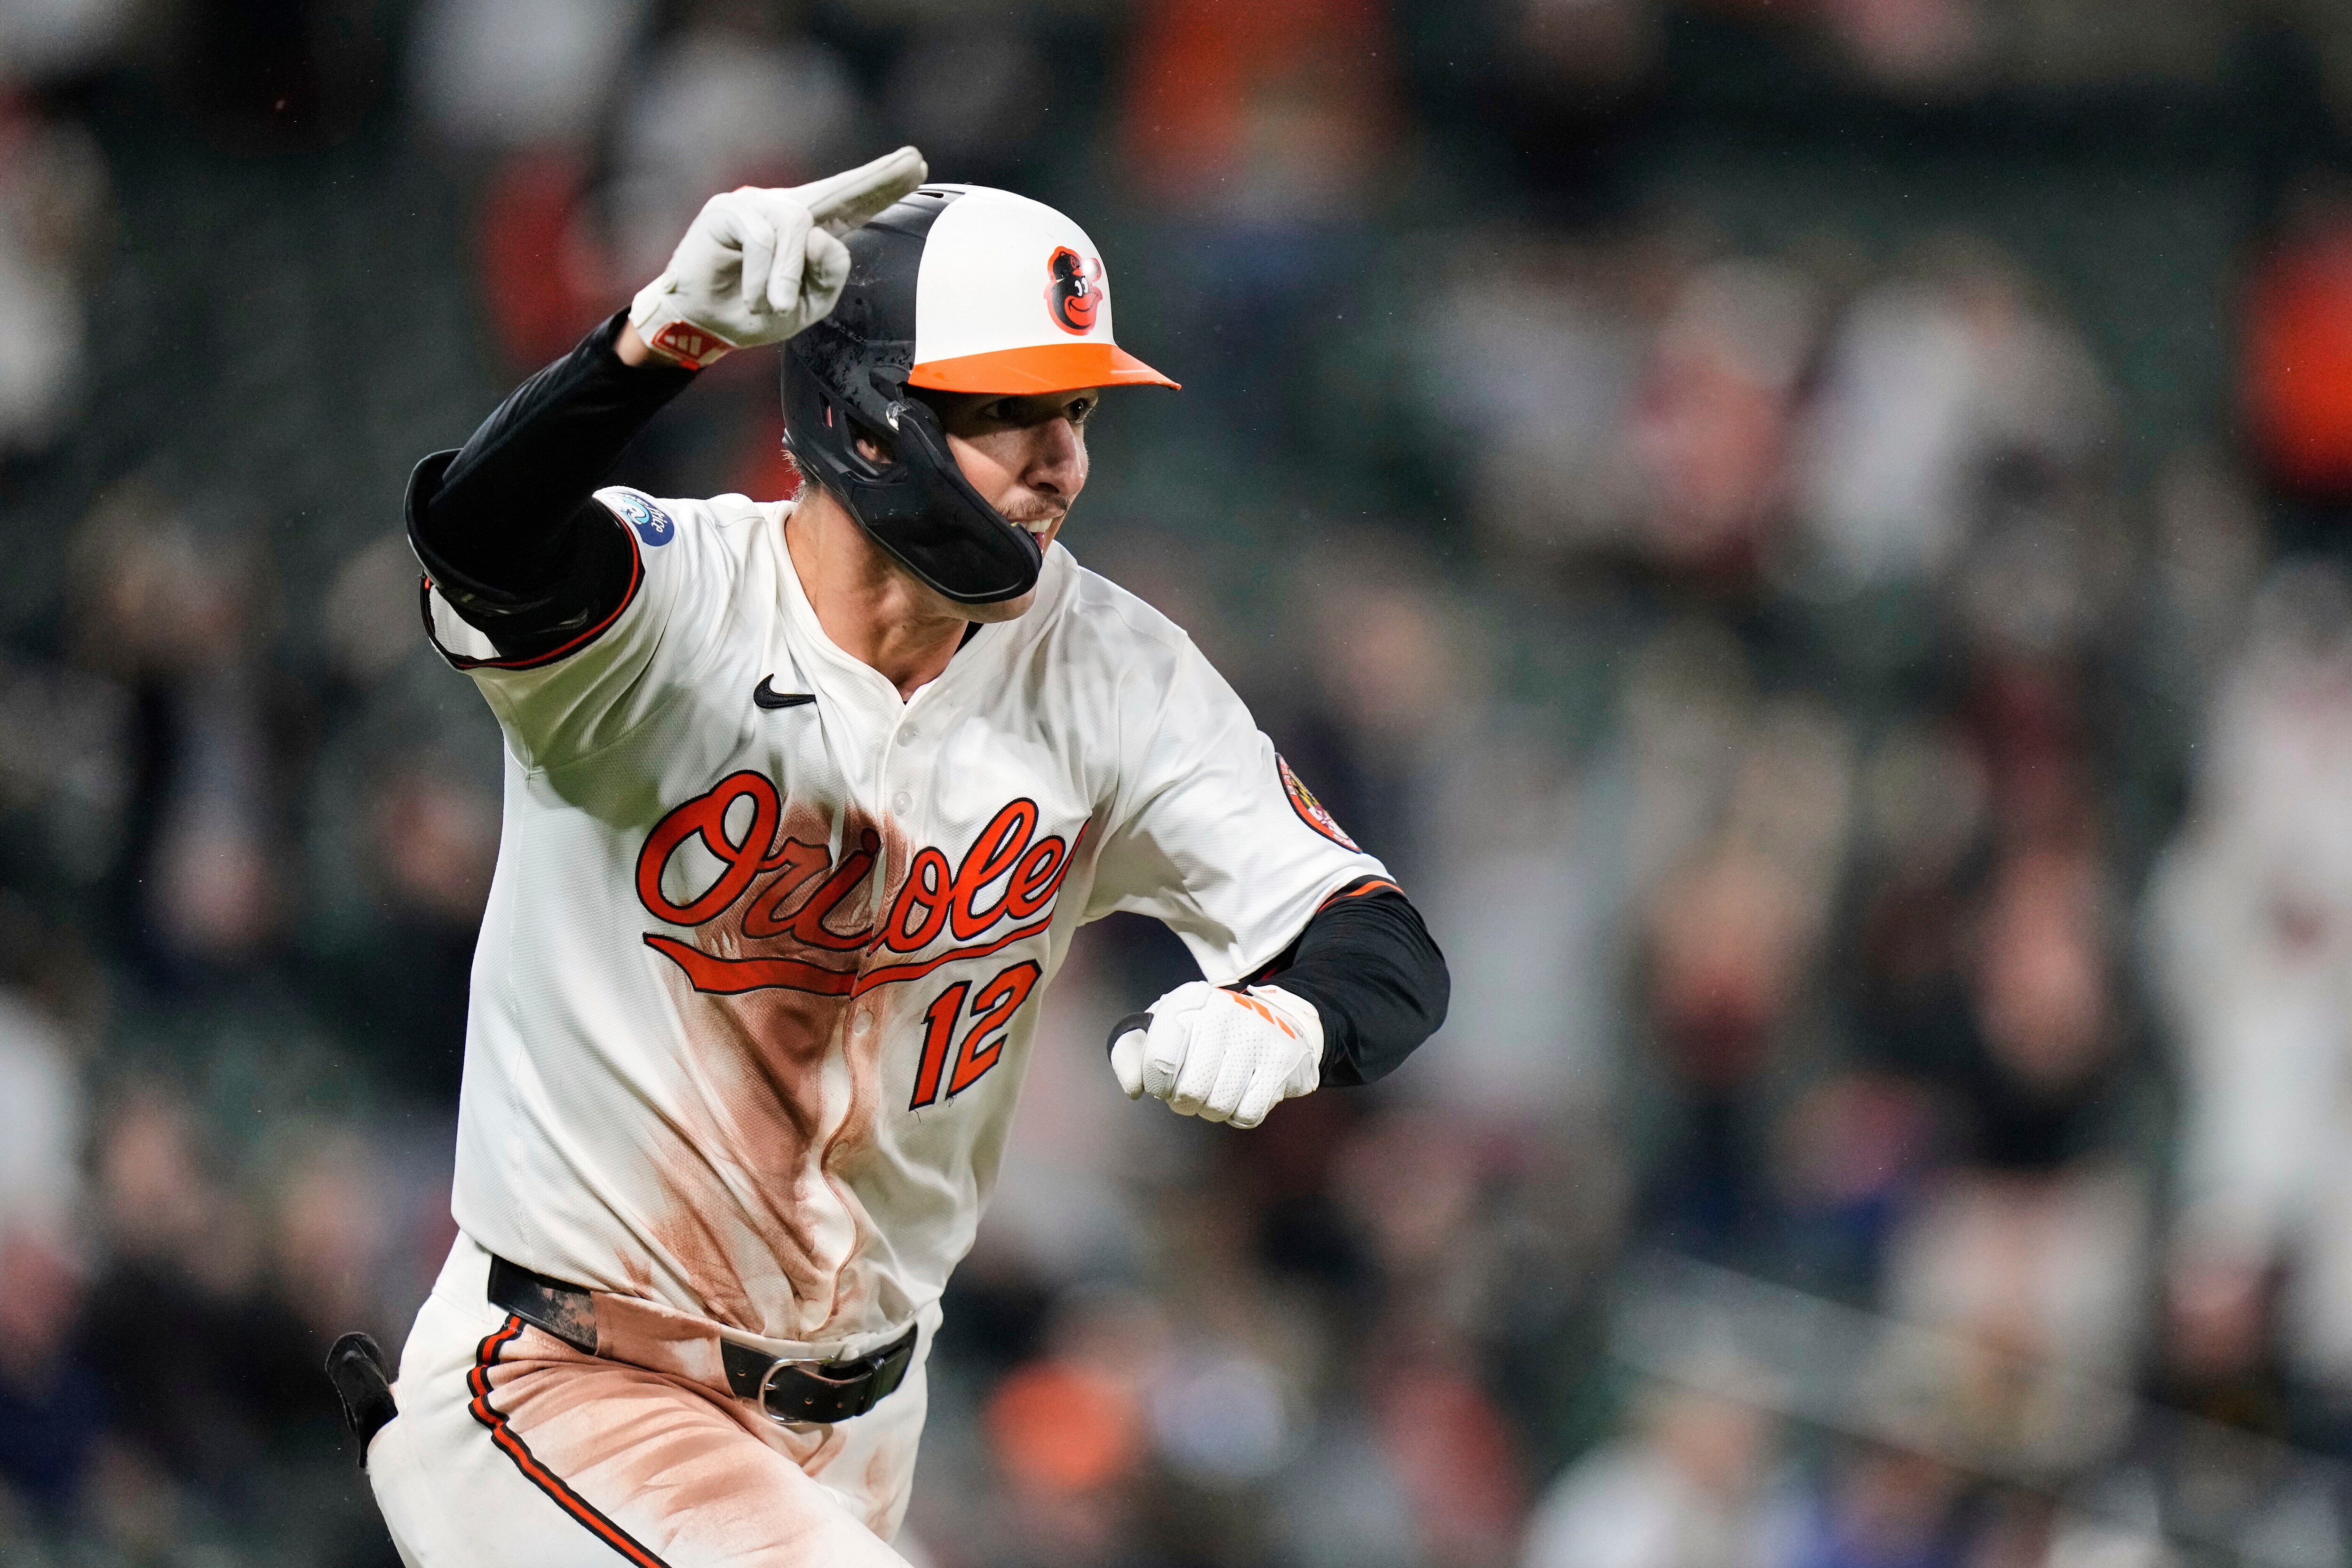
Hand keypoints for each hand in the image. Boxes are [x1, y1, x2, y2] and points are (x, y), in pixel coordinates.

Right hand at [626, 145, 927, 368]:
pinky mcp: (728, 211)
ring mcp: (758, 204)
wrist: (702, 324)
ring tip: (776, 304)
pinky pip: (762, 239)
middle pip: (838, 189)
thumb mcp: (805, 307)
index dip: (883, 187)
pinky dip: (762, 275)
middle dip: (877, 178)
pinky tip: (756, 298)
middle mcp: (787, 210)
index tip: (918, 166)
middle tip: (914, 162)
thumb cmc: (751, 313)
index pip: (852, 205)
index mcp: (809, 233)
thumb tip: (826, 238)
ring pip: (795, 226)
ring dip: (789, 274)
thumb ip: (828, 277)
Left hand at [1109, 982, 1322, 1129]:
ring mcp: (1257, 1037)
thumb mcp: (1163, 1026)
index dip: (1156, 1083)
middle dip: (1184, 1101)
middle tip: (1192, 1088)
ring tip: (1216, 1089)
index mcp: (1188, 1001)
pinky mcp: (1281, 1063)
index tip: (1164, 1079)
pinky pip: (1247, 1115)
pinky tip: (1241, 1092)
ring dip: (1212, 1109)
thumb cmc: (1206, 1031)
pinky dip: (1239, 1114)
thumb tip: (1134, 1088)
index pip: (1157, 1061)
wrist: (1279, 1020)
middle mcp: (1224, 1013)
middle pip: (1189, 1091)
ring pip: (1218, 1107)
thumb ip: (1130, 1051)